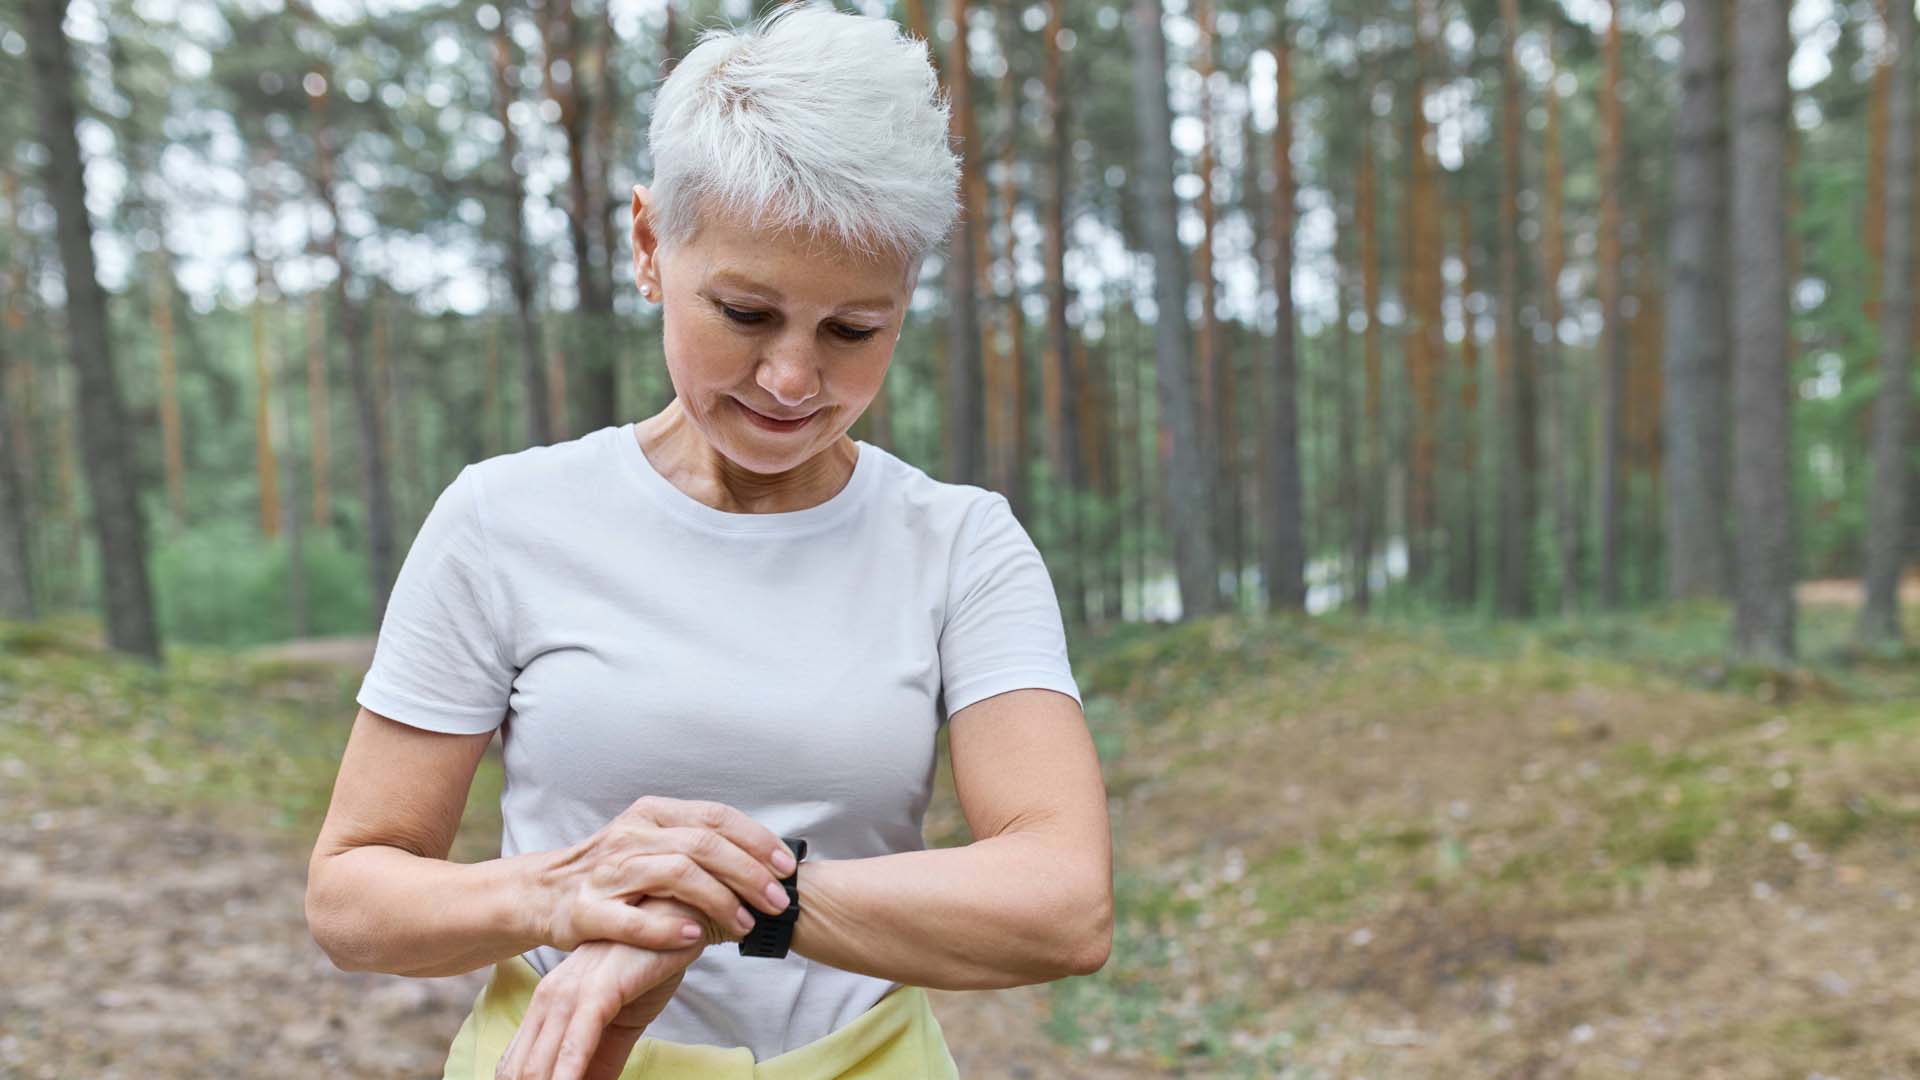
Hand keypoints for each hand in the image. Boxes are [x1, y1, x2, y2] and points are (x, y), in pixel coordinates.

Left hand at [495, 896, 706, 1079]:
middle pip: (519, 1072)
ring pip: (539, 1065)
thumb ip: (600, 1059)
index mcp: (548, 1005)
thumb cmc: (649, 964)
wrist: (679, 916)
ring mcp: (569, 993)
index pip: (515, 1066)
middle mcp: (549, 999)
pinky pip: (574, 1044)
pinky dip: (568, 1077)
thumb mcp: (620, 1022)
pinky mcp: (597, 990)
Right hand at [541, 797, 796, 953]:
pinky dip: (666, 927)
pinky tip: (695, 937)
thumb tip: (763, 859)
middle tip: (779, 901)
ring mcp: (607, 872)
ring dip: (719, 900)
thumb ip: (698, 844)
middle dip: (749, 874)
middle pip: (703, 845)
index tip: (788, 868)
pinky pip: (631, 919)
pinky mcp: (585, 910)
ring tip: (746, 923)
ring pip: (675, 874)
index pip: (716, 817)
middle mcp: (632, 836)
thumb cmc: (613, 872)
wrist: (541, 893)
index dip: (757, 841)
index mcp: (653, 815)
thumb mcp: (653, 843)